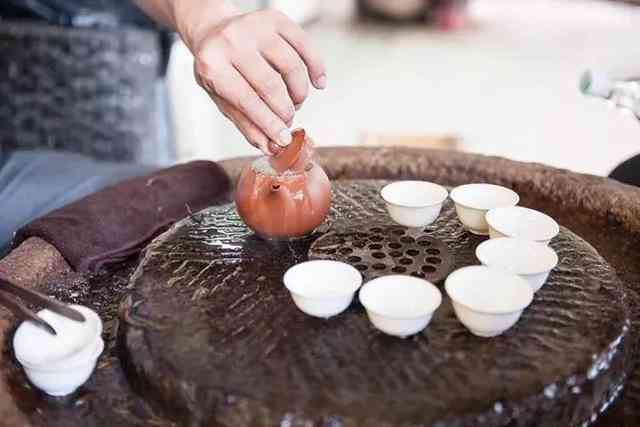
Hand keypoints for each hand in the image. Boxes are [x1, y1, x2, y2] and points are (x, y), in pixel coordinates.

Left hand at [175, 2, 325, 153]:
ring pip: (292, 66)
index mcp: (212, 65)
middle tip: (288, 121)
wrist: (212, 30)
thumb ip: (245, 123)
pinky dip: (316, 67)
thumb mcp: (220, 98)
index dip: (270, 124)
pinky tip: (317, 83)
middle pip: (271, 86)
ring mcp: (254, 26)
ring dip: (300, 93)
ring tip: (294, 103)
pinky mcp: (275, 18)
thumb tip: (270, 146)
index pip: (247, 101)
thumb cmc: (217, 69)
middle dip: (285, 112)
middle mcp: (231, 41)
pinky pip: (305, 46)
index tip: (284, 140)